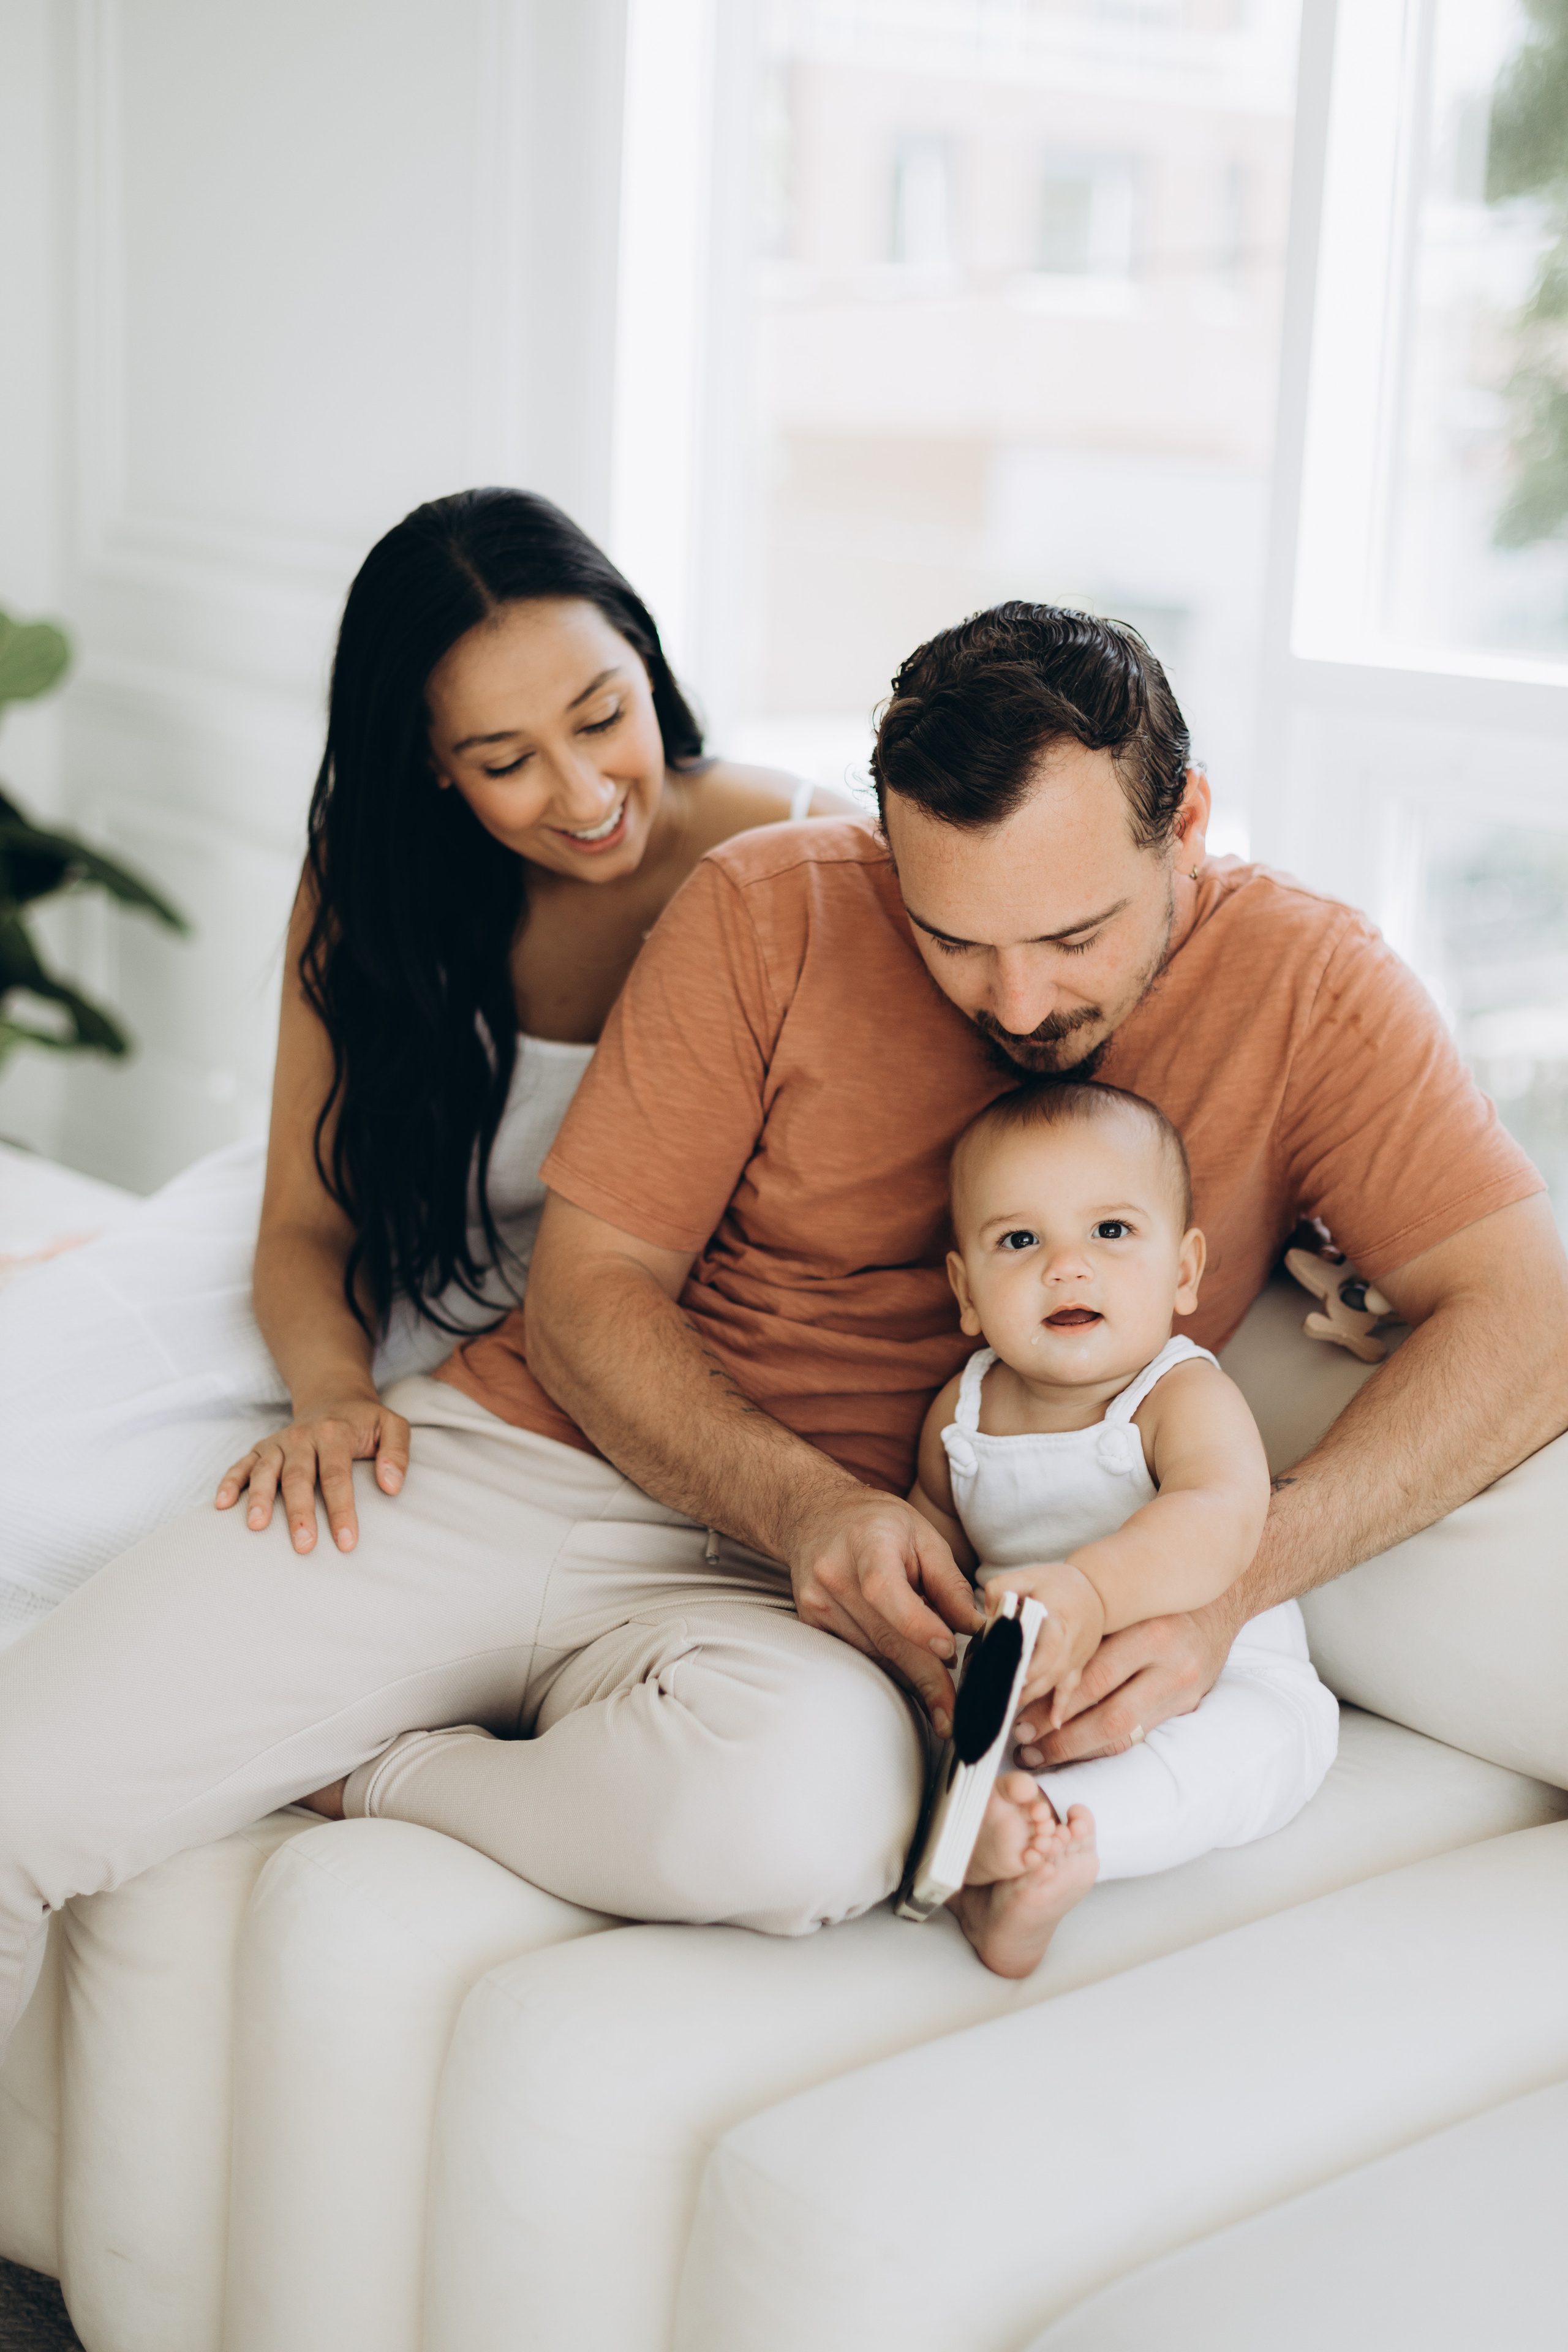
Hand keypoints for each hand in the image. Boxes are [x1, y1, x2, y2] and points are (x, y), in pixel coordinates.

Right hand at [215, 1393, 410, 1554]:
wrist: (333, 1398)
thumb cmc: (365, 1423)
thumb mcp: (393, 1427)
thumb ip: (397, 1453)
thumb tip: (391, 1486)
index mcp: (335, 1433)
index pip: (337, 1476)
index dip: (341, 1510)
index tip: (346, 1542)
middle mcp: (303, 1437)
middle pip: (298, 1477)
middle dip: (300, 1512)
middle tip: (303, 1546)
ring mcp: (279, 1442)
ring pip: (266, 1471)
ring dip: (260, 1498)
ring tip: (257, 1526)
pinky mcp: (262, 1448)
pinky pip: (242, 1465)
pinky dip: (230, 1482)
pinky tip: (222, 1505)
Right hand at [788, 1491, 982, 1734]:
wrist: (817, 1516)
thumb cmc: (878, 1524)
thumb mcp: (924, 1536)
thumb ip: (950, 1583)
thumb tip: (975, 1627)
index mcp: (867, 1544)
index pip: (885, 1591)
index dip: (917, 1625)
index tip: (948, 1651)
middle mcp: (834, 1575)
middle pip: (884, 1636)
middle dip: (926, 1678)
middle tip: (953, 1712)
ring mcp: (817, 1602)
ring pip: (873, 1654)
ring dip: (911, 1673)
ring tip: (940, 1686)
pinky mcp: (811, 1622)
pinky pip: (857, 1655)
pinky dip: (887, 1665)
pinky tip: (908, 1669)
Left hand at [985, 1562, 1105, 1721]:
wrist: (1097, 1591)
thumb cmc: (1056, 1584)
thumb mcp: (1027, 1575)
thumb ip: (1001, 1589)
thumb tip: (988, 1616)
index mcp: (1058, 1615)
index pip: (1050, 1643)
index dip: (1033, 1663)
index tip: (1013, 1675)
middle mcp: (1071, 1639)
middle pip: (1051, 1669)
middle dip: (1026, 1686)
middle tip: (1000, 1696)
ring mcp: (1077, 1656)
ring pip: (1058, 1682)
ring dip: (1035, 1697)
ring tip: (1009, 1706)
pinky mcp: (1078, 1666)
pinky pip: (1071, 1688)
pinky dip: (1063, 1706)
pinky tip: (1054, 1723)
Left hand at [1013, 1603, 1233, 1766]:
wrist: (1217, 1609)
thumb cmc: (1155, 1604)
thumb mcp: (1124, 1609)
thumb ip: (1086, 1635)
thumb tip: (1027, 1666)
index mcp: (1153, 1635)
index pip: (1095, 1677)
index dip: (1052, 1700)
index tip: (1017, 1708)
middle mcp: (1172, 1668)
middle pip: (1109, 1715)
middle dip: (1059, 1734)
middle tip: (1022, 1741)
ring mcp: (1181, 1695)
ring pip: (1123, 1735)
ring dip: (1076, 1749)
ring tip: (1038, 1754)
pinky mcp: (1184, 1711)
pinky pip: (1137, 1737)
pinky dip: (1100, 1747)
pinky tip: (1073, 1750)